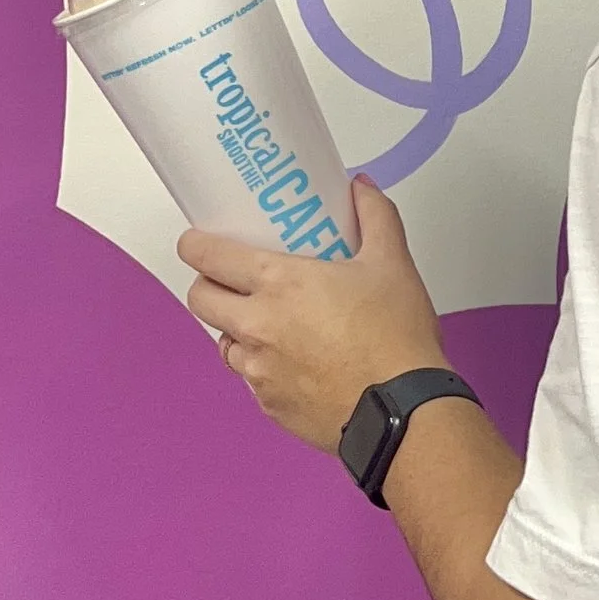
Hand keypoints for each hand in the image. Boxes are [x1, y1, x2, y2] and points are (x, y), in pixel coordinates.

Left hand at [182, 176, 448, 453]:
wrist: (402, 411)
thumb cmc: (395, 338)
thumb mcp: (393, 263)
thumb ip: (375, 216)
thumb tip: (361, 189)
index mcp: (278, 283)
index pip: (207, 256)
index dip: (196, 245)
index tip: (198, 242)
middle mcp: (256, 326)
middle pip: (199, 300)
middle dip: (209, 286)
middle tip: (234, 282)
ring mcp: (258, 371)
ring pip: (225, 344)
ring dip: (238, 331)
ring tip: (274, 326)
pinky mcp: (269, 406)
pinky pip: (252, 380)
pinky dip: (265, 369)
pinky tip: (299, 364)